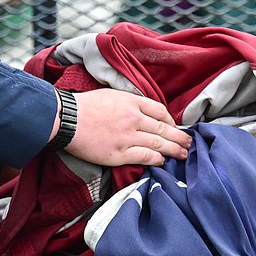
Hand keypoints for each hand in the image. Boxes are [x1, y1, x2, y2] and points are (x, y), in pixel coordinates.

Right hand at [63, 88, 190, 166]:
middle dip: (179, 136)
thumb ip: (128, 102)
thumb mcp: (111, 94)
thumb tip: (141, 110)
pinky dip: (156, 159)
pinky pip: (144, 157)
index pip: (160, 110)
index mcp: (132, 101)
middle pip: (164, 128)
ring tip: (183, 154)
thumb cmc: (84, 106)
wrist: (66, 119)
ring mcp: (128, 137)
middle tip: (189, 142)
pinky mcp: (119, 154)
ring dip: (174, 149)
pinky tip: (163, 161)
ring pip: (158, 143)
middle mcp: (134, 118)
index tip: (174, 125)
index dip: (170, 119)